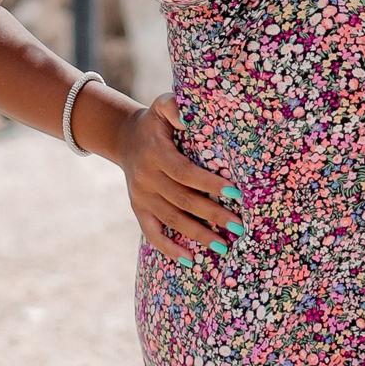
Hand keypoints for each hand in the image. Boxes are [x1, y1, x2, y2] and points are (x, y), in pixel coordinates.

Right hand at [117, 91, 243, 262]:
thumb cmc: (155, 122)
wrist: (124, 138)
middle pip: (183, 200)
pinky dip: (168, 248)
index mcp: (155, 154)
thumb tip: (186, 116)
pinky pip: (151, 233)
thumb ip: (173, 106)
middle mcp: (146, 178)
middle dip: (212, 214)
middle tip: (239, 226)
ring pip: (172, 220)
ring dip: (198, 235)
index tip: (236, 193)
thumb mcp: (161, 106)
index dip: (209, 184)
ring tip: (224, 247)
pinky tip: (189, 259)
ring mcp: (141, 196)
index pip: (185, 173)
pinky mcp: (138, 209)